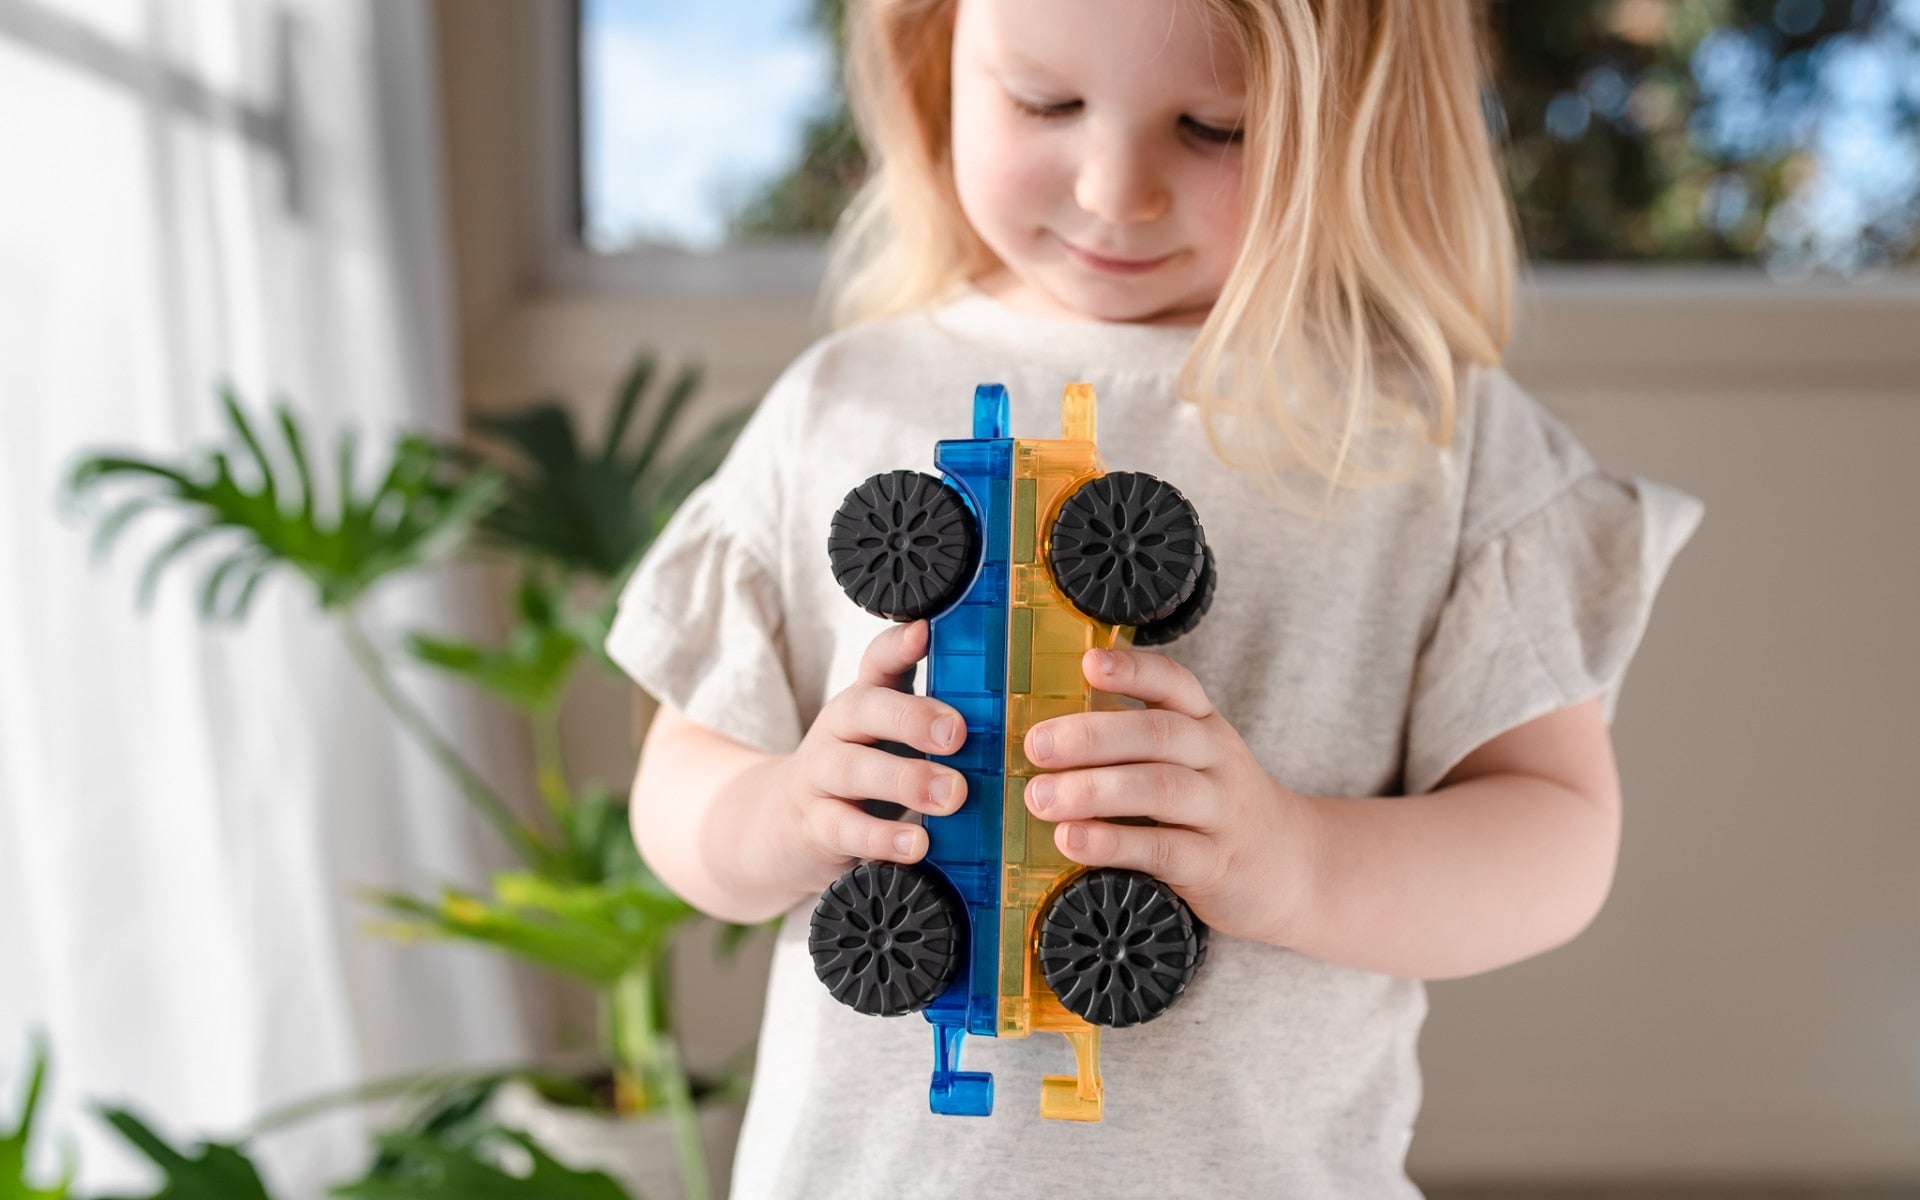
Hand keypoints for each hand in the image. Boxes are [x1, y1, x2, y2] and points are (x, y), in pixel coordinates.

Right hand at [772, 619, 966, 889]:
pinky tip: (917, 844)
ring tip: (952, 794)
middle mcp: (838, 730)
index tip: (925, 633)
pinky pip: (845, 828)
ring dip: (905, 780)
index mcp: (865, 702)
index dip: (898, 645)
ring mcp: (821, 777)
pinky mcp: (816, 825)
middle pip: (864, 709)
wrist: (784, 826)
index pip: (878, 661)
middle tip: (957, 734)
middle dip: (912, 717)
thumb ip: (937, 731)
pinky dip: (882, 838)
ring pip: (853, 769)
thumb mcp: (889, 743)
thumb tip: (1012, 727)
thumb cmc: (862, 778)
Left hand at [1021, 646, 1315, 943]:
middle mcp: (1217, 760)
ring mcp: (1220, 812)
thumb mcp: (1193, 762)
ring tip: (1041, 798)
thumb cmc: (1217, 810)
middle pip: (1159, 734)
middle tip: (1036, 746)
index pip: (1174, 683)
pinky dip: (1114, 842)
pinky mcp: (1215, 865)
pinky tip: (1073, 841)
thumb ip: (1135, 743)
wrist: (1296, 868)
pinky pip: (1164, 848)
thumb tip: (1046, 735)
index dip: (1133, 670)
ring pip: (1160, 789)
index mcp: (1204, 726)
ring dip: (1094, 790)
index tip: (1089, 662)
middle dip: (1092, 736)